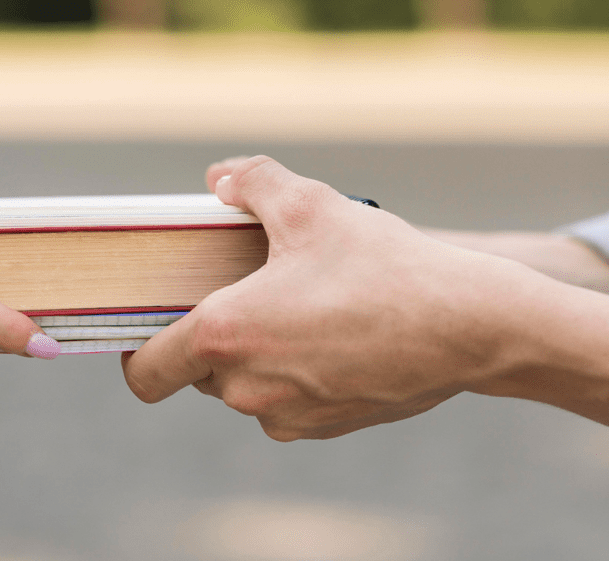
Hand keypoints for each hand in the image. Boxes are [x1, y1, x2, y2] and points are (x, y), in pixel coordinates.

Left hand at [121, 156, 532, 440]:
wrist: (471, 327)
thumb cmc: (385, 265)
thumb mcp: (311, 204)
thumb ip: (250, 182)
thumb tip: (217, 180)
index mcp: (224, 337)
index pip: (144, 372)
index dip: (137, 350)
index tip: (152, 324)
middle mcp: (246, 390)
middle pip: (198, 370)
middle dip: (215, 334)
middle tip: (250, 289)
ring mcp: (286, 416)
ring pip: (244, 386)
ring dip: (258, 353)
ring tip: (301, 307)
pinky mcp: (324, 428)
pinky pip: (285, 402)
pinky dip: (295, 373)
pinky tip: (334, 334)